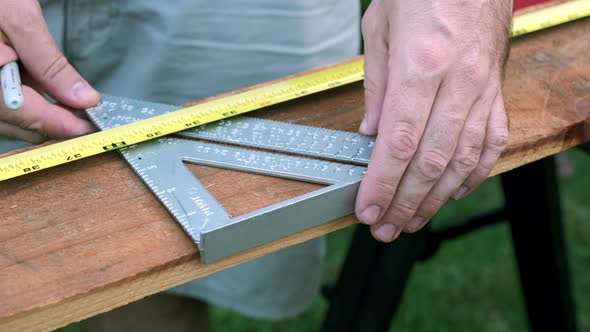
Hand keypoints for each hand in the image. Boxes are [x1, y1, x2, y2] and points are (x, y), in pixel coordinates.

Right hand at [0, 0, 98, 143]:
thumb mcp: (20, 22)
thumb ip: (50, 65)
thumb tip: (84, 99)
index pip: (29, 116)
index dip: (65, 126)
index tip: (94, 126)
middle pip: (22, 126)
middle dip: (58, 125)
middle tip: (91, 116)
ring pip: (13, 123)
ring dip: (45, 118)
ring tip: (76, 107)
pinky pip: (5, 111)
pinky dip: (30, 107)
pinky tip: (51, 96)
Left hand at [355, 0, 511, 240]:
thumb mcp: (380, 28)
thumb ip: (376, 87)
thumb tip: (370, 135)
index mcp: (421, 65)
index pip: (399, 143)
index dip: (382, 184)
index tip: (367, 209)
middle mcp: (457, 84)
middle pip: (430, 162)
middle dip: (405, 202)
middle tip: (385, 228)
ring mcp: (483, 91)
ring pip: (462, 162)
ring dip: (435, 199)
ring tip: (412, 221)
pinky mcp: (497, 93)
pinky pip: (490, 145)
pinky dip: (472, 176)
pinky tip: (452, 193)